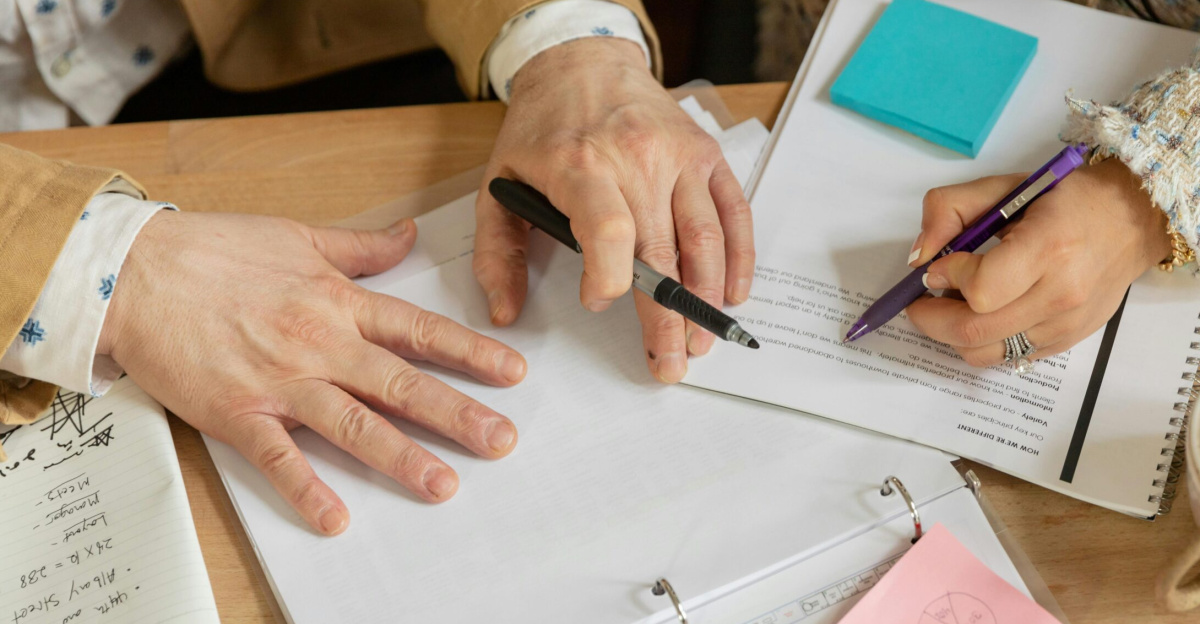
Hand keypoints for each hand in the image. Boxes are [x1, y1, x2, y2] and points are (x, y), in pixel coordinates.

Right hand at [98, 212, 525, 534]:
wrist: (130, 272)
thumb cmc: (211, 250)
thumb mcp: (297, 236)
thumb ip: (361, 246)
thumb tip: (408, 235)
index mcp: (338, 301)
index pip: (420, 329)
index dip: (471, 352)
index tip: (512, 372)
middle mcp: (320, 343)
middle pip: (402, 383)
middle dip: (458, 414)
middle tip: (501, 441)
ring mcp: (281, 380)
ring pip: (354, 424)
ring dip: (402, 457)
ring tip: (443, 484)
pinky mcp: (238, 411)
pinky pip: (280, 457)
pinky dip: (308, 488)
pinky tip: (337, 517)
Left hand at [473, 37, 753, 382]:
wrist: (582, 61)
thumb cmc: (542, 128)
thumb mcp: (498, 184)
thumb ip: (496, 252)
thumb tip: (505, 312)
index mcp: (580, 165)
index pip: (609, 230)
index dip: (610, 279)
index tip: (598, 303)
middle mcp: (637, 159)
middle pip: (662, 251)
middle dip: (667, 319)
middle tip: (670, 364)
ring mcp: (679, 157)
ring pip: (705, 239)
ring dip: (706, 299)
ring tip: (700, 342)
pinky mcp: (706, 155)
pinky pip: (733, 213)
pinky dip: (738, 259)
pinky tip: (733, 295)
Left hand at [905, 158, 1170, 366]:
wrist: (1132, 219)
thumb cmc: (1066, 199)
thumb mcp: (1004, 187)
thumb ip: (949, 209)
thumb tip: (919, 258)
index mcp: (1049, 248)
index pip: (981, 290)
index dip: (948, 278)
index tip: (939, 265)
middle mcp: (1061, 295)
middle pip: (973, 331)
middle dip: (931, 317)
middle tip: (919, 300)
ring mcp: (1066, 325)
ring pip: (984, 353)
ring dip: (950, 334)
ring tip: (948, 307)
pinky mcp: (1066, 342)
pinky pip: (1007, 358)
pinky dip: (981, 342)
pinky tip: (980, 316)